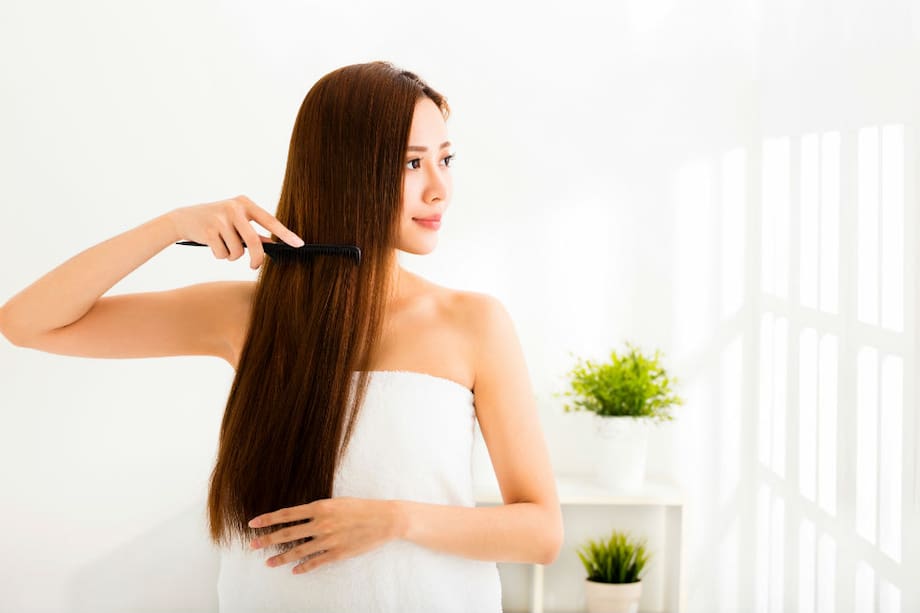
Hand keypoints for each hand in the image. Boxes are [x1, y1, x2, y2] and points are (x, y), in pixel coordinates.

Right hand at [167, 194, 303, 268]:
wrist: (185, 218)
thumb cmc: (217, 221)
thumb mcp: (237, 220)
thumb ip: (255, 232)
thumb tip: (276, 247)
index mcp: (245, 203)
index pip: (270, 220)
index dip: (285, 234)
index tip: (299, 244)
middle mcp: (234, 208)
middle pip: (254, 242)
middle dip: (256, 258)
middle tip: (254, 266)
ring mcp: (221, 218)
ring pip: (237, 252)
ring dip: (232, 256)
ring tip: (224, 246)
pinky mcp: (208, 230)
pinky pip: (223, 254)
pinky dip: (220, 256)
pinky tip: (212, 245)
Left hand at [248, 497, 400, 573]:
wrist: (385, 519)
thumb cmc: (362, 508)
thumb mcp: (338, 502)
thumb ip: (318, 509)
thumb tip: (301, 516)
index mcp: (320, 507)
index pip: (287, 514)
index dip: (268, 519)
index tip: (253, 523)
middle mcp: (321, 524)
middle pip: (287, 533)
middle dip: (267, 540)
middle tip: (252, 546)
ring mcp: (328, 540)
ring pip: (298, 551)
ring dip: (281, 558)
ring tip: (268, 563)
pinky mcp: (337, 553)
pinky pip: (315, 562)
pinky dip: (303, 567)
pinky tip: (294, 570)